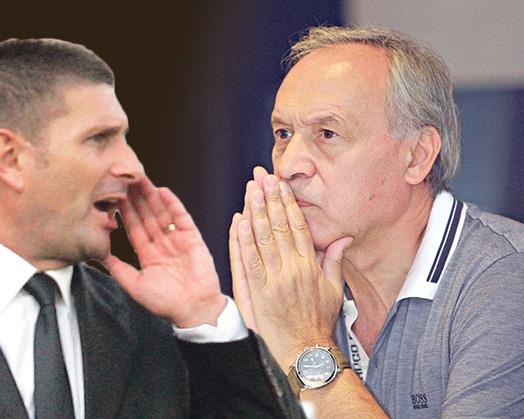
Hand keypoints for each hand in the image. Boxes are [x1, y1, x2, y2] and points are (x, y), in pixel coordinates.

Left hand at [105, 177, 225, 327]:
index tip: (114, 195)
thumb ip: (119, 269)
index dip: (125, 211)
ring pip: (161, 213)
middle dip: (136, 198)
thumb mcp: (135, 286)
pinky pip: (181, 218)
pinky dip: (173, 204)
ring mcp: (177, 239)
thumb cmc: (165, 303)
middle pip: (147, 216)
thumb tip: (99, 256)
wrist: (194, 310)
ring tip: (141, 179)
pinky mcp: (193, 238)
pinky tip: (163, 191)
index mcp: (148, 254)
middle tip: (126, 178)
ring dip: (152, 196)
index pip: (134, 228)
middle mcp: (162, 244)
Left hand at [229, 167, 351, 367]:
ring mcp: (274, 280)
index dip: (288, 203)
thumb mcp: (333, 291)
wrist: (306, 350)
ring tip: (251, 190)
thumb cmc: (319, 322)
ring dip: (256, 212)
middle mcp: (292, 269)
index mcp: (310, 266)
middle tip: (263, 176)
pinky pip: (249, 262)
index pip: (298, 226)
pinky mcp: (258, 292)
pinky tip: (239, 222)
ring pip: (263, 239)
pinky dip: (243, 241)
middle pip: (280, 227)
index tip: (281, 184)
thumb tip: (342, 239)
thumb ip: (334, 262)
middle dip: (271, 198)